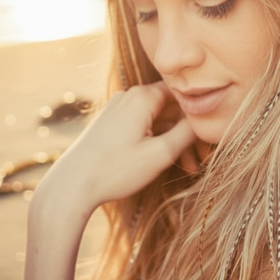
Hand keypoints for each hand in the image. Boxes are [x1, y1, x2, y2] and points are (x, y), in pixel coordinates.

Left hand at [31, 81, 195, 220]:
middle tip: (200, 162)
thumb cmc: (116, 169)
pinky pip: (142, 123)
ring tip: (186, 168)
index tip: (208, 142)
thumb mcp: (160, 153)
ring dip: (173, 140)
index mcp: (143, 96)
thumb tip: (203, 121)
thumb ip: (187, 133)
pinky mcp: (110, 120)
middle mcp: (129, 95)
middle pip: (171, 108)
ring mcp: (118, 107)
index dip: (199, 117)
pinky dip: (155, 139)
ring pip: (157, 118)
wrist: (72, 184)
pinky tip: (163, 161)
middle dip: (187, 134)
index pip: (183, 95)